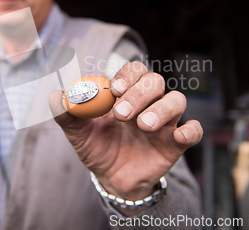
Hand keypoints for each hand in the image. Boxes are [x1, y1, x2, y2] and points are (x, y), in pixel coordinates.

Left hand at [48, 62, 202, 215]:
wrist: (111, 178)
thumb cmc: (97, 147)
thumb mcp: (78, 133)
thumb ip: (67, 114)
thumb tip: (55, 96)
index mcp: (125, 93)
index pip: (134, 70)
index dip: (126, 76)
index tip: (112, 90)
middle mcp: (147, 102)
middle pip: (155, 81)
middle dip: (140, 93)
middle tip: (122, 114)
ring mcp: (164, 122)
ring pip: (177, 100)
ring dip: (162, 109)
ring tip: (142, 126)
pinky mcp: (175, 143)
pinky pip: (194, 131)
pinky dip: (190, 130)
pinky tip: (177, 136)